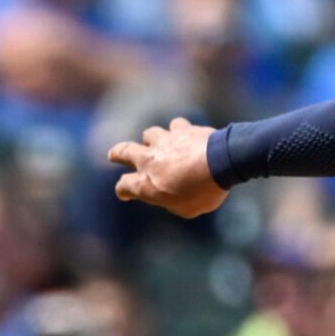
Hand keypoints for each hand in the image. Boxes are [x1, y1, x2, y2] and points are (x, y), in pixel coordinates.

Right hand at [108, 117, 226, 218]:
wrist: (221, 163)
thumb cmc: (204, 192)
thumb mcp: (187, 210)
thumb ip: (173, 202)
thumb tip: (172, 197)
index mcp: (146, 184)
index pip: (124, 186)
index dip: (123, 191)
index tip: (124, 193)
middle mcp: (149, 160)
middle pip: (123, 151)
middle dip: (117, 153)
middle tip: (113, 154)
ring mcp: (164, 141)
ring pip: (149, 133)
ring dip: (151, 139)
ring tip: (157, 143)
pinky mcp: (181, 129)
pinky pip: (175, 126)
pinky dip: (178, 131)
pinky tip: (185, 135)